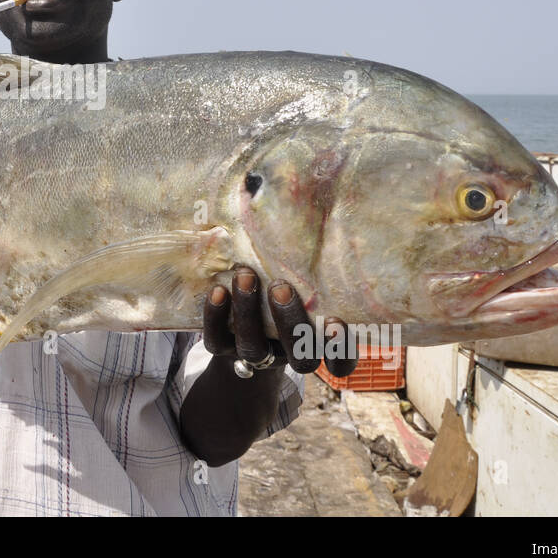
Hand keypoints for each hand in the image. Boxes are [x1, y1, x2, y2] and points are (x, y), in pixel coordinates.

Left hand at [202, 267, 356, 377]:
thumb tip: (328, 197)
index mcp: (320, 342)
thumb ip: (317, 259)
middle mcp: (290, 354)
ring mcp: (255, 354)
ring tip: (245, 275)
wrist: (243, 323)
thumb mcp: (306, 279)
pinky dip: (215, 316)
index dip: (341, 348)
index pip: (342, 360)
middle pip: (299, 357)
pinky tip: (218, 290)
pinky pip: (217, 340)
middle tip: (281, 287)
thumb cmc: (290, 288)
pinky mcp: (223, 349)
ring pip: (253, 348)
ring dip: (249, 312)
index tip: (335, 320)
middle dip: (290, 322)